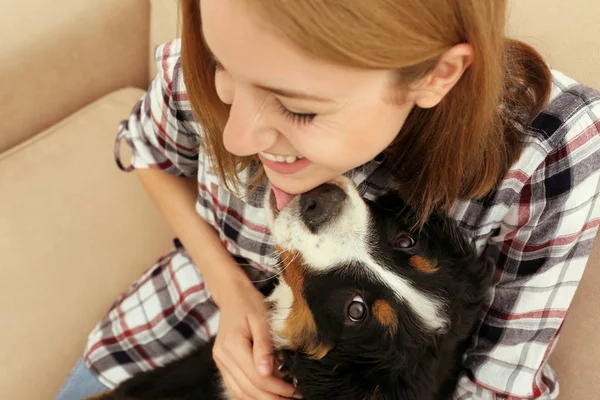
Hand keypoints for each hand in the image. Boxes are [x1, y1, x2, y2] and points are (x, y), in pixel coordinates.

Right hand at [213, 281, 299, 399]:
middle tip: (292, 399)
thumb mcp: (261, 319)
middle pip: (248, 388)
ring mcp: (220, 361)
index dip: (277, 388)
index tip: (295, 390)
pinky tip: (265, 396)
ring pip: (239, 392)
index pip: (257, 376)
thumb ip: (264, 345)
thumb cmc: (249, 303)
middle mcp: (223, 356)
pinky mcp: (222, 363)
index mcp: (233, 345)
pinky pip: (234, 386)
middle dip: (271, 398)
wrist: (231, 294)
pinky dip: (249, 395)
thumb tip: (268, 372)